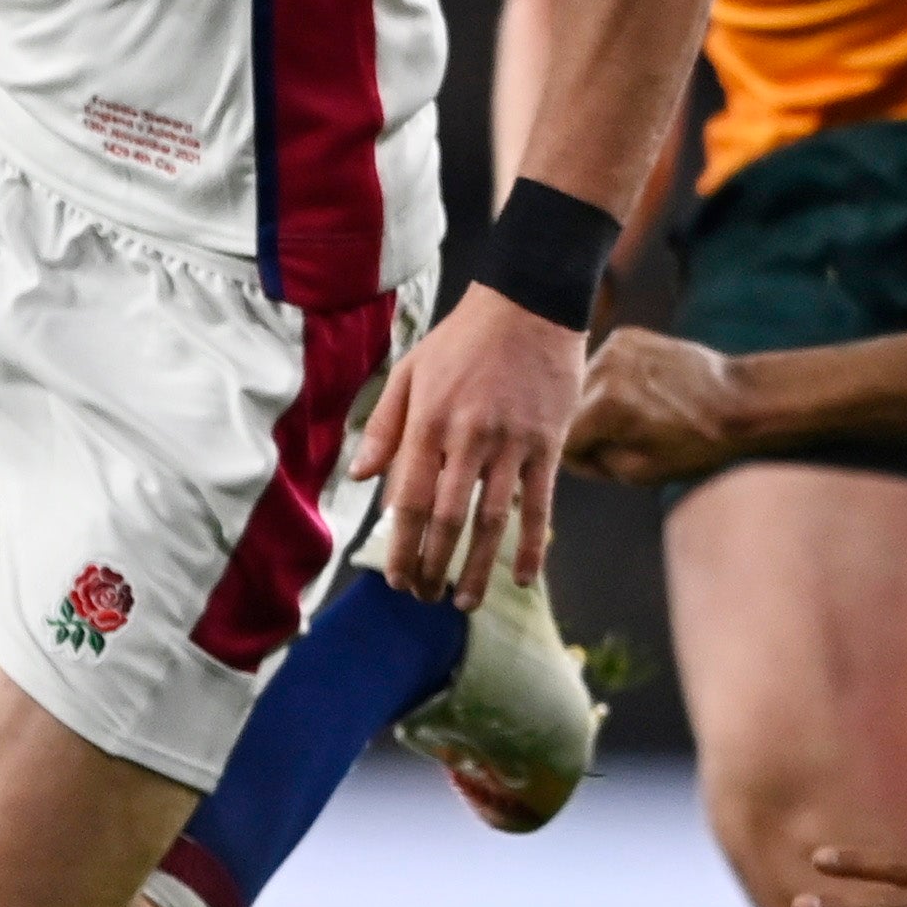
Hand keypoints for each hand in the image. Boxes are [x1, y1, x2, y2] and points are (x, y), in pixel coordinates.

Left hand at [346, 289, 582, 604]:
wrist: (531, 302)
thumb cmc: (465, 337)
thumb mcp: (411, 369)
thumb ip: (385, 425)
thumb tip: (359, 476)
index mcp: (428, 422)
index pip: (407, 501)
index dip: (400, 547)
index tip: (397, 579)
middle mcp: (468, 438)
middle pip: (445, 520)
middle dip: (432, 567)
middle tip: (424, 597)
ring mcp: (511, 444)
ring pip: (491, 521)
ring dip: (476, 569)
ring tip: (463, 603)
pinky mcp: (548, 445)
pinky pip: (539, 506)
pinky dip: (531, 547)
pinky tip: (523, 578)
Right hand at [567, 328, 753, 486]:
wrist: (739, 400)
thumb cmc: (695, 444)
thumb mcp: (641, 472)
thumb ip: (593, 461)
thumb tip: (567, 449)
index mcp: (606, 406)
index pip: (562, 440)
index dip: (580, 459)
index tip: (605, 462)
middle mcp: (603, 369)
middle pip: (569, 412)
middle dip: (588, 430)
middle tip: (624, 441)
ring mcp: (614, 347)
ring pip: (582, 388)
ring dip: (597, 404)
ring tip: (637, 415)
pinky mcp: (626, 335)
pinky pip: (601, 368)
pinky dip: (612, 383)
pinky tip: (642, 392)